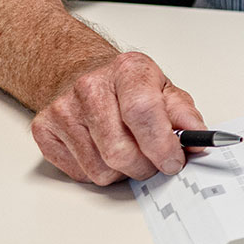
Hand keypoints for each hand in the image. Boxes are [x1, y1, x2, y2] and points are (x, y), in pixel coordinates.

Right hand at [31, 51, 205, 184]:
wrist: (84, 74)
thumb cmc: (128, 86)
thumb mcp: (164, 89)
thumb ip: (184, 115)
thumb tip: (199, 139)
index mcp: (128, 70)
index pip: (143, 112)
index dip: (161, 145)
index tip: (173, 161)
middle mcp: (90, 87)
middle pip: (120, 150)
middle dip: (145, 166)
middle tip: (155, 162)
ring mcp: (63, 109)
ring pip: (100, 169)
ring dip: (123, 172)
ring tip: (129, 152)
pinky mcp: (44, 129)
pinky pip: (80, 173)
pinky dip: (99, 171)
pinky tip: (104, 150)